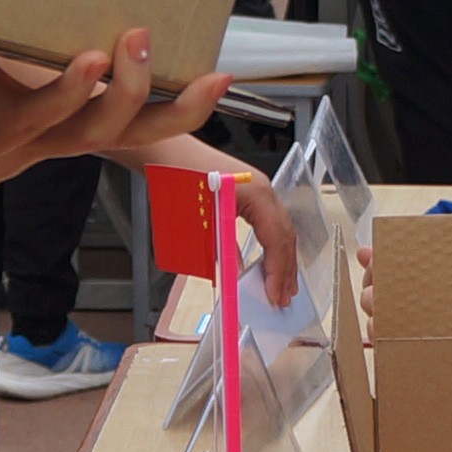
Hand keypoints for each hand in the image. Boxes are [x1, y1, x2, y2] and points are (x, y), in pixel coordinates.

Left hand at [0, 30, 226, 277]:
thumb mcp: (27, 98)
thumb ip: (52, 54)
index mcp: (66, 131)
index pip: (138, 127)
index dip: (183, 109)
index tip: (218, 76)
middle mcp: (38, 140)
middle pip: (104, 130)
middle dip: (133, 91)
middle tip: (140, 40)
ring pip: (41, 125)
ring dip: (68, 93)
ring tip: (88, 57)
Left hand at [111, 138, 298, 307]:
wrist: (166, 153)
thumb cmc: (178, 179)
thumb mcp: (199, 223)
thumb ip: (222, 252)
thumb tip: (236, 280)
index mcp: (257, 194)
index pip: (277, 239)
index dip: (277, 271)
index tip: (275, 296)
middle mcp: (264, 190)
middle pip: (284, 236)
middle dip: (285, 270)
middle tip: (282, 299)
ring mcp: (259, 189)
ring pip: (279, 230)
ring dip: (281, 259)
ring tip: (283, 287)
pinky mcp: (249, 192)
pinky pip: (268, 222)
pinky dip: (271, 245)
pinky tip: (268, 262)